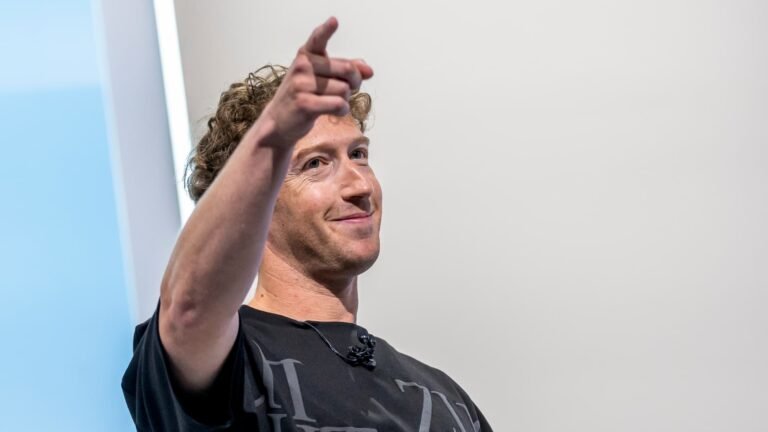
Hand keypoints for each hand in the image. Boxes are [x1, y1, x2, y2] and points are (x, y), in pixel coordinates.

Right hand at [260, 17, 373, 144]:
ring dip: (345, 99)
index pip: (318, 38)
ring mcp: (302, 85)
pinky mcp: (305, 104)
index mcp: (306, 55)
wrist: (278, 122)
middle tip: (350, 89)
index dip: (327, 30)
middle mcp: (302, 66)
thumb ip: (345, 69)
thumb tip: (369, 70)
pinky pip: (339, 104)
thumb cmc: (304, 96)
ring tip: (331, 102)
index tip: (334, 21)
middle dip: (355, 82)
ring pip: (345, 89)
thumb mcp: (321, 77)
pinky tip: (334, 112)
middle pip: (348, 69)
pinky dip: (342, 110)